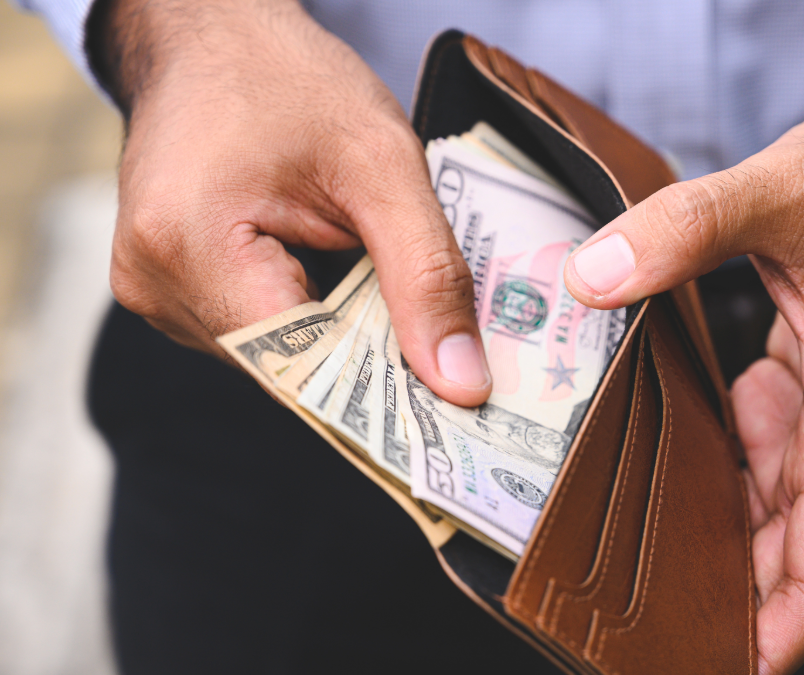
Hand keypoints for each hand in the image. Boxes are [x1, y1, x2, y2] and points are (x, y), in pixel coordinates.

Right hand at [97, 0, 490, 405]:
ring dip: (341, 337)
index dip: (384, 392)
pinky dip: (312, 318)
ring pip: (276, 359)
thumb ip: (427, 275)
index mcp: (188, 246)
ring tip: (381, 285)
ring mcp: (152, 289)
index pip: (301, 369)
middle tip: (444, 346)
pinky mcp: (168, 287)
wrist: (213, 34)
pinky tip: (340, 278)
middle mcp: (152, 284)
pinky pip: (257, 334)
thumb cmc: (289, 80)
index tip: (455, 400)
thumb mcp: (383, 164)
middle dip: (369, 360)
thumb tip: (461, 384)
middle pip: (288, 370)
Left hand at [563, 50, 803, 672]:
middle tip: (632, 616)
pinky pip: (767, 455)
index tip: (725, 667)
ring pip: (774, 505)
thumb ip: (687, 228)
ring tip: (623, 541)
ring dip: (712, 528)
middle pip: (789, 550)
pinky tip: (665, 444)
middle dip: (724, 593)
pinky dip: (720, 463)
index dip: (781, 631)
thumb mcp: (787, 186)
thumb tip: (591, 277)